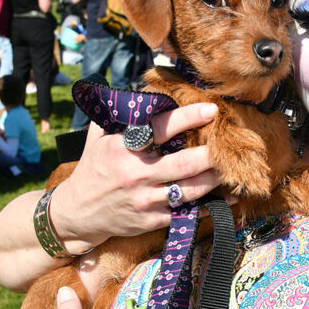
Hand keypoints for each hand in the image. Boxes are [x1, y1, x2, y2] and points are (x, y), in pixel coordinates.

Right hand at [49, 102, 222, 250]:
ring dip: (214, 179)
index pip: (160, 129)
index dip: (188, 118)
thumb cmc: (94, 169)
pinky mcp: (151, 220)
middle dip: (211, 154)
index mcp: (123, 148)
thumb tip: (139, 87)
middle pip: (184, 163)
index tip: (211, 108)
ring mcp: (145, 200)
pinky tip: (227, 199)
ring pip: (190, 189)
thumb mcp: (98, 138)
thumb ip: (118, 114)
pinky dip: (210, 207)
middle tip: (229, 144)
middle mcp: (135, 174)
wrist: (77, 213)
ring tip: (231, 168)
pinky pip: (186, 212)